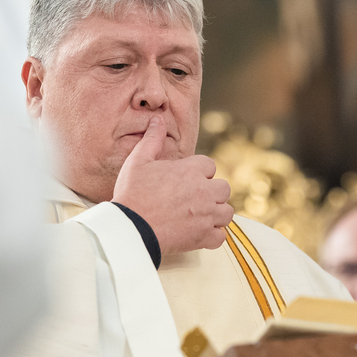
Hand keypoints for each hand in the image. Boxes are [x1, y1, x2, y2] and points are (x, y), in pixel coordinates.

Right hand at [113, 116, 232, 255]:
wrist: (130, 228)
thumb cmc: (132, 193)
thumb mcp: (138, 161)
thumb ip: (153, 139)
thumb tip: (158, 119)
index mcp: (191, 170)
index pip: (209, 166)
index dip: (199, 172)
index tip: (185, 181)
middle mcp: (204, 190)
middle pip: (224, 188)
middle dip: (212, 192)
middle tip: (193, 199)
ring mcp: (207, 215)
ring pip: (227, 212)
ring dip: (216, 213)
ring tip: (198, 216)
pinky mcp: (204, 236)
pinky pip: (220, 236)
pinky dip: (212, 236)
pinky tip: (199, 232)